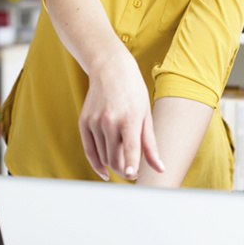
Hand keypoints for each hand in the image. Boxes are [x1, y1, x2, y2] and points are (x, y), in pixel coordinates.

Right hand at [78, 51, 163, 180]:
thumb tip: (159, 168)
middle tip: (133, 171)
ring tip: (122, 155)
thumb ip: (150, 145)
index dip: (130, 165)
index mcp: (129, 118)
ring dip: (113, 163)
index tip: (131, 175)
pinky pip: (89, 151)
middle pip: (115, 159)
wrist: (110, 69)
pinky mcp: (83, 122)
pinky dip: (97, 164)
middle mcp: (109, 121)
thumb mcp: (146, 115)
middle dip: (125, 170)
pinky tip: (105, 172)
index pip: (129, 148)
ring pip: (103, 157)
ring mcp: (94, 122)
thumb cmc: (133, 92)